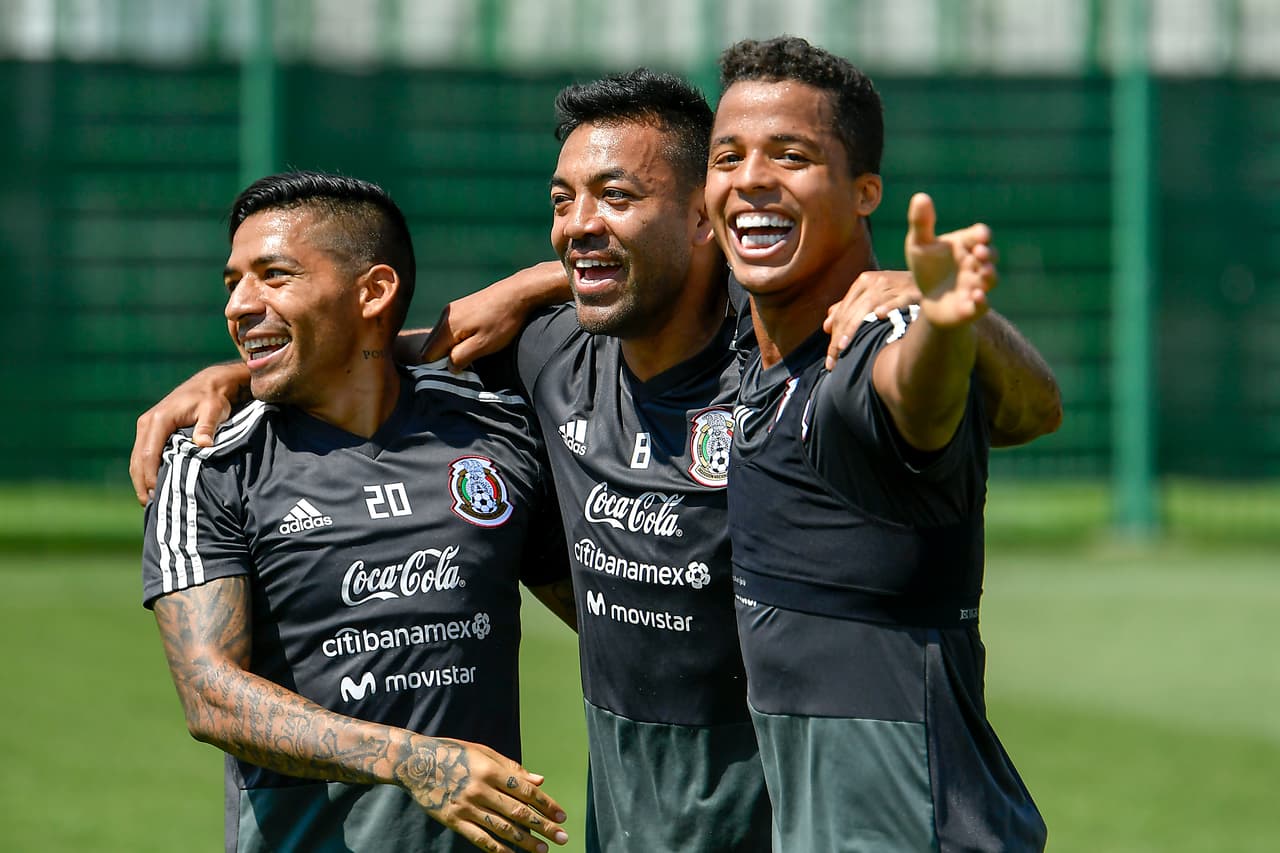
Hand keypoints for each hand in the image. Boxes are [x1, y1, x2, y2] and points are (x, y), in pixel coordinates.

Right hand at [129, 362, 247, 504]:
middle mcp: (147, 423)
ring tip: (150, 502)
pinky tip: (152, 486)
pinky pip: (143, 454)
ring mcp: (147, 427)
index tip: (157, 495)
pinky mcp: (151, 430)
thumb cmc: (214, 399)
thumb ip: (207, 427)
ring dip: (140, 479)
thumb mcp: (214, 411)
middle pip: (138, 459)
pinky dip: (144, 471)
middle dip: (142, 483)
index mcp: (159, 420)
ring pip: (137, 458)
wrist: (210, 384)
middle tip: (151, 506)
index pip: (148, 454)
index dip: (150, 477)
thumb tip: (204, 444)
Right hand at [400, 738, 569, 852]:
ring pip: (502, 828)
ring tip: (543, 850)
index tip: (562, 817)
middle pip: (518, 812)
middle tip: (561, 838)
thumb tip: (539, 781)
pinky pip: (480, 838)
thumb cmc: (454, 753)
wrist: (416, 763)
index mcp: (491, 770)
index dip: (546, 805)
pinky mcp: (454, 820)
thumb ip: (512, 767)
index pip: (525, 791)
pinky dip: (498, 849)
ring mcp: (467, 807)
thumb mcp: (483, 752)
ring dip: (525, 841)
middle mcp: (481, 789)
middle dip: (543, 827)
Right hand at [421, 262, 567, 369]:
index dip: (439, 368)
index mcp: (447, 327)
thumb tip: (448, 367)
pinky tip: (474, 340)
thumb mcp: (483, 345)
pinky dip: (457, 339)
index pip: (427, 355)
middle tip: (466, 364)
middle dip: (444, 358)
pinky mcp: (461, 307)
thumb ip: (461, 357)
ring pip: (441, 338)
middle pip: (432, 346)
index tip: (457, 371)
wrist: (518, 293)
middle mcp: (445, 317)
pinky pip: (450, 329)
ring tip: (473, 351)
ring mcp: (452, 310)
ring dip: (452, 348)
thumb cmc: (503, 320)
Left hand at [822, 269, 921, 369]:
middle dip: (840, 337)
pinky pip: (900, 299)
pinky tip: (879, 316)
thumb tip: (825, 326)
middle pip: (852, 311)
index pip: (843, 311)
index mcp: (864, 282)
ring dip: (855, 327)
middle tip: (834, 360)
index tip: (830, 361)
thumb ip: (849, 309)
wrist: (934, 279)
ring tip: (844, 346)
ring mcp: (895, 285)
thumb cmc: (900, 293)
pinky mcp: (914, 290)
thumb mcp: (873, 298)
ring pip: (869, 307)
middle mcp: (876, 281)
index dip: (834, 335)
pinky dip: (890, 306)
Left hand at [906, 193, 996, 328]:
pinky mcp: (973, 306)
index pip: (980, 235)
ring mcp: (977, 284)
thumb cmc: (928, 267)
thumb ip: (921, 222)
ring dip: (989, 275)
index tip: (979, 237)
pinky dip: (981, 301)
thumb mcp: (919, 243)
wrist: (928, 299)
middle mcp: (976, 263)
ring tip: (983, 273)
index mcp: (966, 244)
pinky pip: (982, 305)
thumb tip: (920, 196)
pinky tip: (976, 297)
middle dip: (988, 254)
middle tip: (980, 253)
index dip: (982, 235)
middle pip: (990, 255)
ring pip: (990, 279)